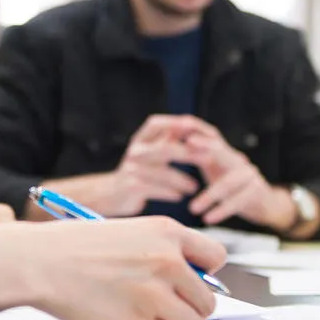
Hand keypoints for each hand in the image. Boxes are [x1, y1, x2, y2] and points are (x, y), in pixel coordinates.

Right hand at [0, 217, 227, 319]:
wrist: (39, 262)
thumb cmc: (74, 246)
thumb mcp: (127, 232)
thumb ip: (162, 250)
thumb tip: (191, 280)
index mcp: (166, 232)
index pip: (216, 257)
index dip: (205, 273)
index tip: (193, 280)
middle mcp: (168, 261)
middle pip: (208, 298)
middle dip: (191, 305)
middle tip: (168, 304)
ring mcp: (155, 294)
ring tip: (154, 317)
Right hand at [59, 115, 203, 216]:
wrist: (111, 194)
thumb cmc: (138, 172)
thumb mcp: (149, 152)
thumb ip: (165, 140)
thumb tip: (189, 124)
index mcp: (139, 139)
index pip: (156, 124)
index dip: (175, 124)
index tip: (195, 128)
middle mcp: (134, 151)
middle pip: (164, 149)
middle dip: (188, 153)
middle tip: (208, 159)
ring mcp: (131, 169)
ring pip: (161, 173)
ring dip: (181, 180)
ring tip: (194, 187)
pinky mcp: (130, 187)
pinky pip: (154, 189)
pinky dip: (169, 192)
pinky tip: (179, 196)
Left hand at [184, 132, 293, 228]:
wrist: (265, 203)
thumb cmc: (231, 185)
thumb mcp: (213, 168)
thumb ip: (196, 157)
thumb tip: (169, 145)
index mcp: (224, 152)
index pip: (210, 135)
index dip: (195, 129)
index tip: (176, 127)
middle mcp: (237, 159)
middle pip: (220, 149)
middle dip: (204, 145)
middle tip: (187, 145)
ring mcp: (249, 173)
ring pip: (228, 182)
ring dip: (209, 196)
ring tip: (192, 209)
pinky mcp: (257, 190)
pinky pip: (238, 200)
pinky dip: (222, 210)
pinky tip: (208, 219)